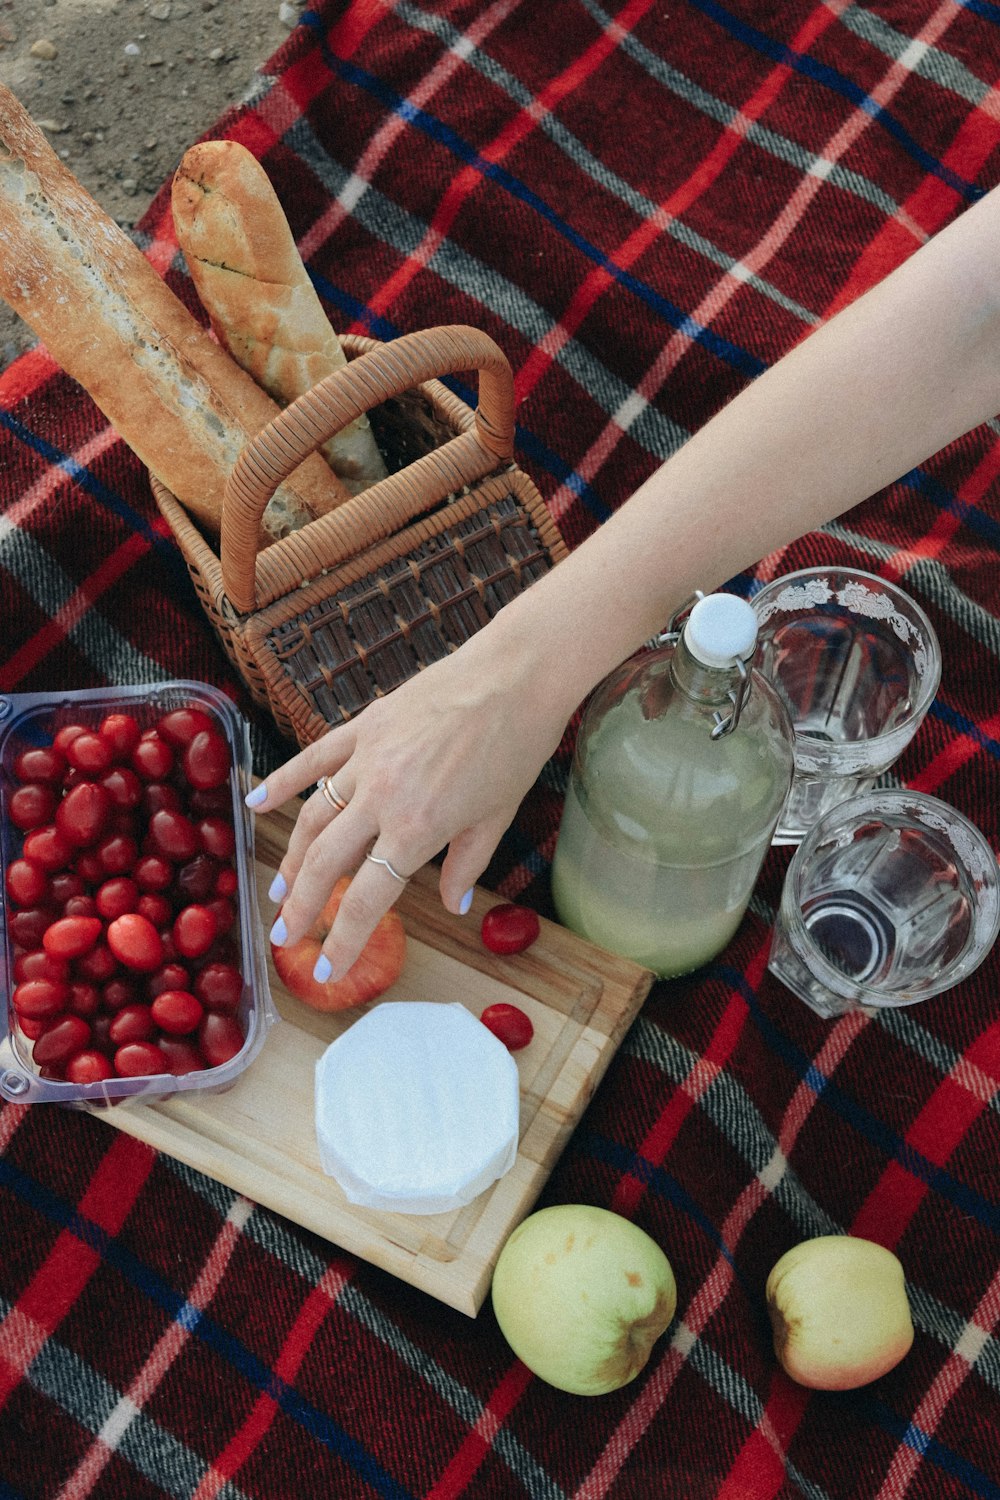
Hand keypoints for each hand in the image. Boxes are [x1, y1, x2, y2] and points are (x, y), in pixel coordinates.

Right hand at [245, 633, 568, 981]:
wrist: (515, 675)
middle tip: (286, 936)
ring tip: (279, 891)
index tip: (325, 969)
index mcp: (419, 828)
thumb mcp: (497, 818)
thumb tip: (454, 906)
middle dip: (302, 907)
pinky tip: (256, 805)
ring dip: (291, 859)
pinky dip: (283, 782)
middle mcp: (383, 798)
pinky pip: (314, 759)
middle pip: (326, 864)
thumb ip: (466, 865)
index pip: (368, 898)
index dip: (343, 940)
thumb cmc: (515, 747)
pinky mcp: (363, 727)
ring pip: (313, 817)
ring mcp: (367, 759)